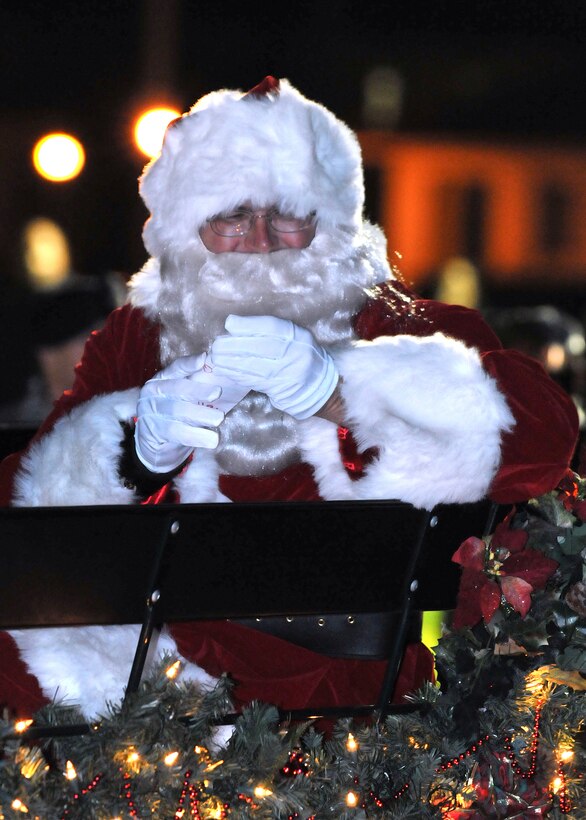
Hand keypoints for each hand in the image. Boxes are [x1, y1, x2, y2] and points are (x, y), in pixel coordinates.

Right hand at [135, 354, 224, 472]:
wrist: (155, 448)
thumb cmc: (176, 418)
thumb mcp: (185, 400)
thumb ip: (198, 388)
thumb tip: (224, 378)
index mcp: (162, 379)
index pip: (175, 368)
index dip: (189, 364)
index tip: (204, 359)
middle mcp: (153, 392)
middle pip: (177, 389)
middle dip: (198, 390)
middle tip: (217, 393)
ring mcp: (150, 412)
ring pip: (177, 411)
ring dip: (199, 414)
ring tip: (218, 419)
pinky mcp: (152, 432)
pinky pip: (176, 433)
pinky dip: (195, 436)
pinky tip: (210, 440)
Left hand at [209, 315, 338, 418]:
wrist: (317, 385)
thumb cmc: (299, 354)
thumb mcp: (292, 336)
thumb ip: (269, 330)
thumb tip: (233, 325)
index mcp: (298, 335)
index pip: (271, 327)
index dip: (248, 325)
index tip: (228, 323)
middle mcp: (295, 353)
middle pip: (260, 347)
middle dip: (234, 345)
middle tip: (216, 344)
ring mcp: (288, 372)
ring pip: (254, 365)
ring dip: (230, 362)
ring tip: (215, 357)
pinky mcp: (279, 388)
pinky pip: (253, 380)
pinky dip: (236, 374)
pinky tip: (223, 369)